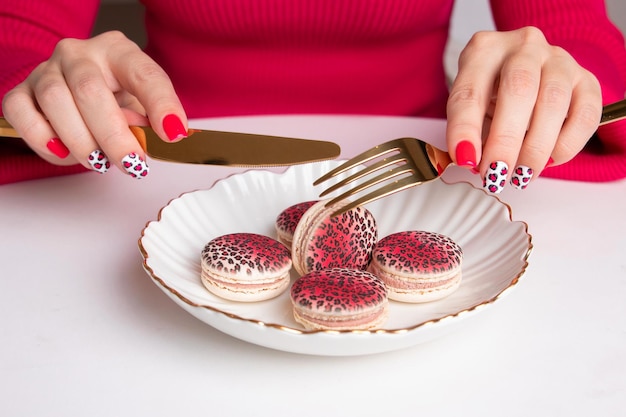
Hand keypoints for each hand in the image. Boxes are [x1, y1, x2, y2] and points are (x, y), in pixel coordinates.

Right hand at [1, 31, 187, 177]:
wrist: (76, 93)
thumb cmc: (114, 100)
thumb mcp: (140, 107)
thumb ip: (148, 121)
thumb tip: (160, 141)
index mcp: (118, 52)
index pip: (143, 74)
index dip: (161, 104)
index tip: (173, 134)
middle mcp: (79, 54)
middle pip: (90, 90)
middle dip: (113, 136)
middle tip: (132, 163)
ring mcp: (46, 70)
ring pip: (55, 101)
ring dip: (81, 141)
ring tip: (100, 162)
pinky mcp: (21, 91)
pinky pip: (22, 114)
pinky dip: (43, 139)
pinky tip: (65, 153)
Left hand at [446, 26, 601, 191]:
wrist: (528, 73)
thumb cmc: (493, 92)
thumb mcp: (470, 108)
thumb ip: (470, 132)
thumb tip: (472, 162)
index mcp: (484, 50)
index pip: (470, 91)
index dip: (465, 128)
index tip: (466, 159)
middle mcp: (524, 47)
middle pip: (518, 89)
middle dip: (505, 140)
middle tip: (496, 172)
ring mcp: (559, 59)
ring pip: (554, 101)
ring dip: (536, 146)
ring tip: (521, 175)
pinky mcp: (587, 79)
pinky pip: (586, 113)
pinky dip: (568, 143)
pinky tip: (551, 160)